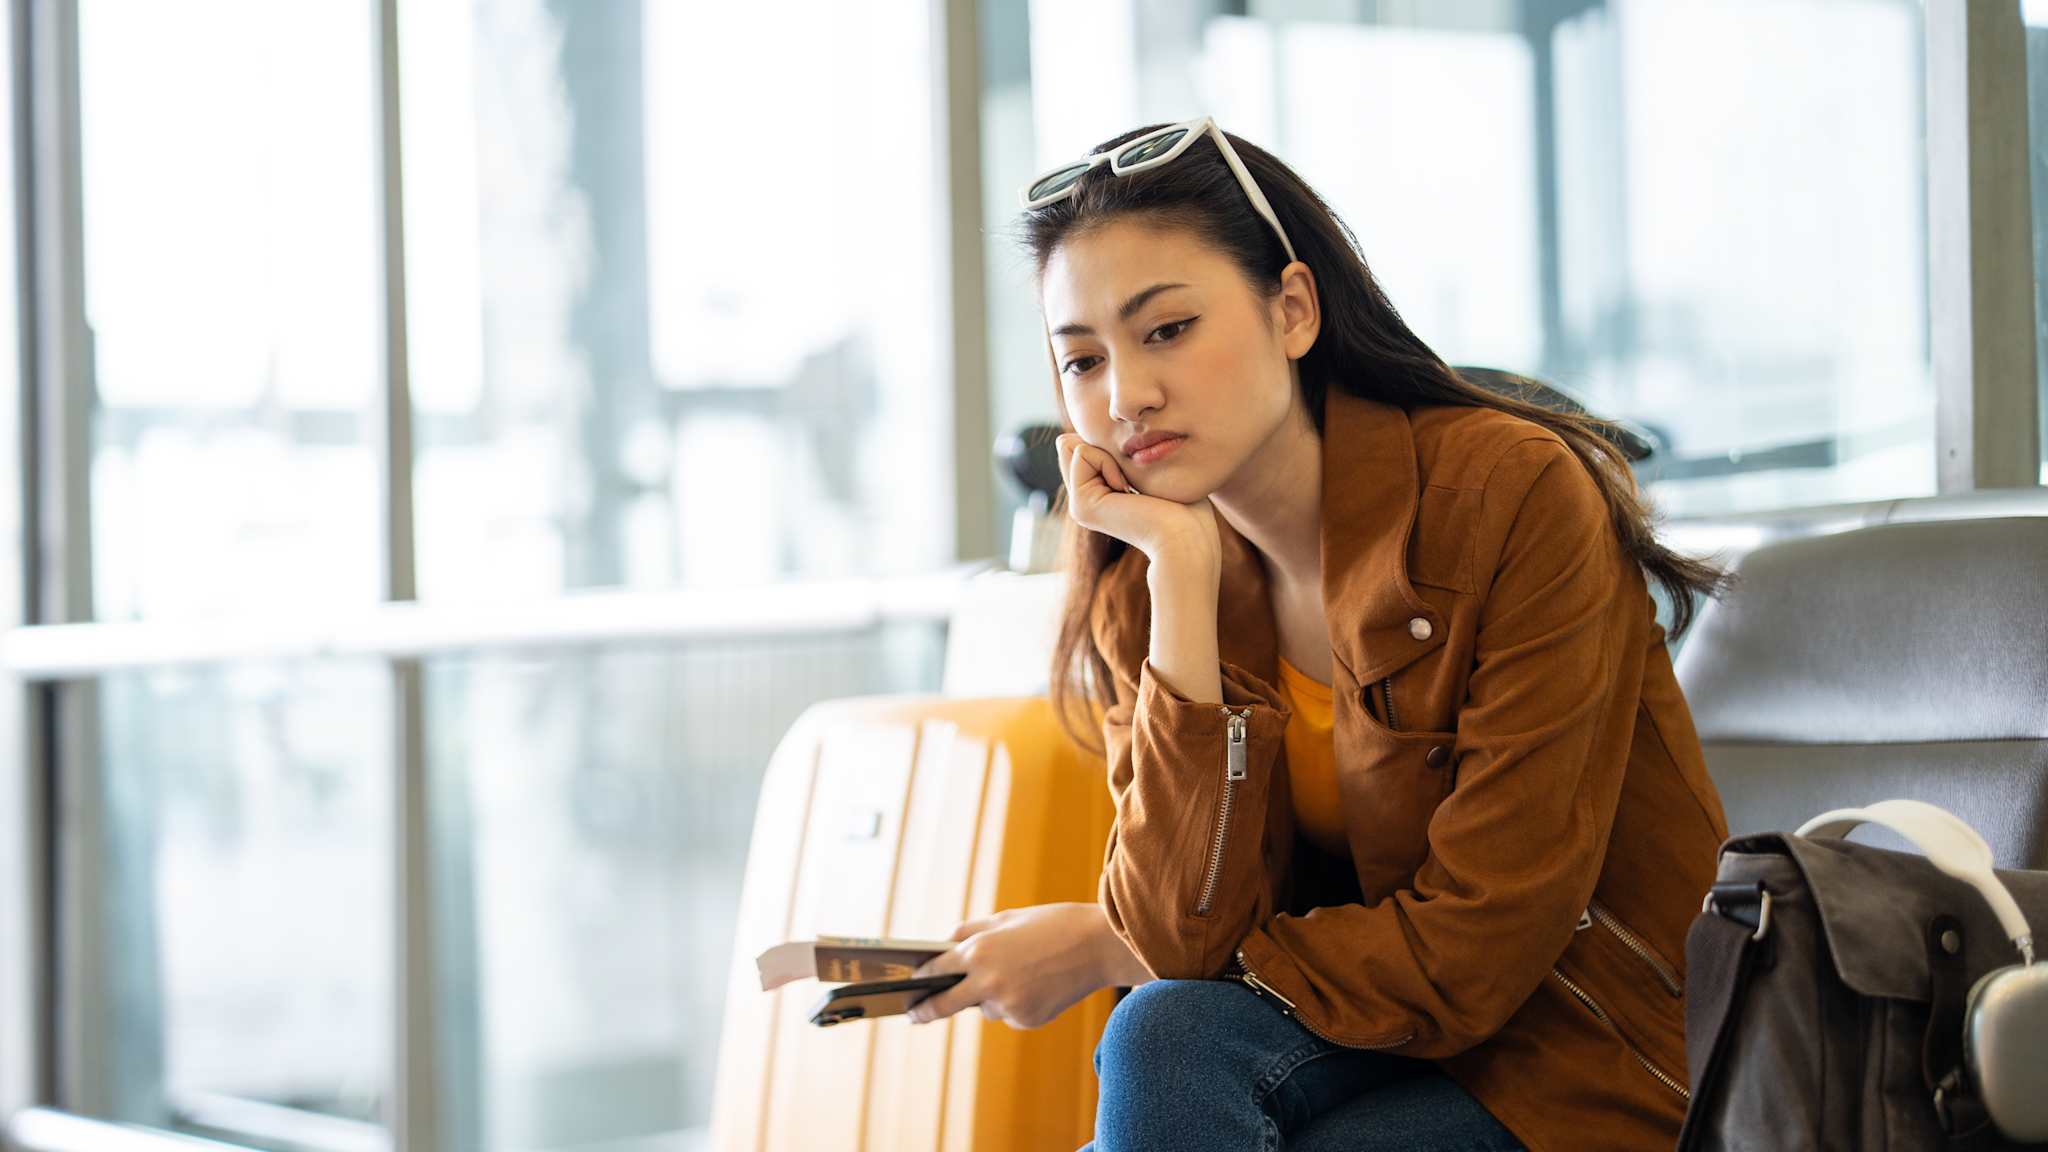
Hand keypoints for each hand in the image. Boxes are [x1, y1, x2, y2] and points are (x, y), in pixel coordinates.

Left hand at [904, 903, 1133, 1028]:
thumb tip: (946, 943)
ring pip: (986, 1006)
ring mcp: (1007, 1005)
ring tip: (1025, 970)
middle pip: (944, 1004)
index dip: (920, 978)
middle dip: (925, 1010)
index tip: (910, 985)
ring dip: (992, 994)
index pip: (935, 970)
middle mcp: (987, 981)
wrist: (1099, 945)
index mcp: (979, 950)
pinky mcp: (1026, 1020)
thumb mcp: (1008, 917)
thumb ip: (973, 931)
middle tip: (914, 1013)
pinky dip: (1017, 1002)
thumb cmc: (1054, 924)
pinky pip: (1011, 1014)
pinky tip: (1039, 983)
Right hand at [1057, 433, 1219, 568]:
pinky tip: (1126, 490)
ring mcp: (1080, 505)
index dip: (1113, 444)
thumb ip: (1113, 453)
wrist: (1185, 537)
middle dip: (1107, 448)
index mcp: (1100, 494)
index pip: (1087, 445)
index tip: (1139, 475)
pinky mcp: (1080, 505)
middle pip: (1075, 445)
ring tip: (1131, 487)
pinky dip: (1109, 461)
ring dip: (1111, 455)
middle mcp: (1086, 501)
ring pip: (1077, 446)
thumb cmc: (1183, 505)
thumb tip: (1065, 439)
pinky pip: (1083, 453)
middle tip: (1134, 481)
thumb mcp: (1145, 467)